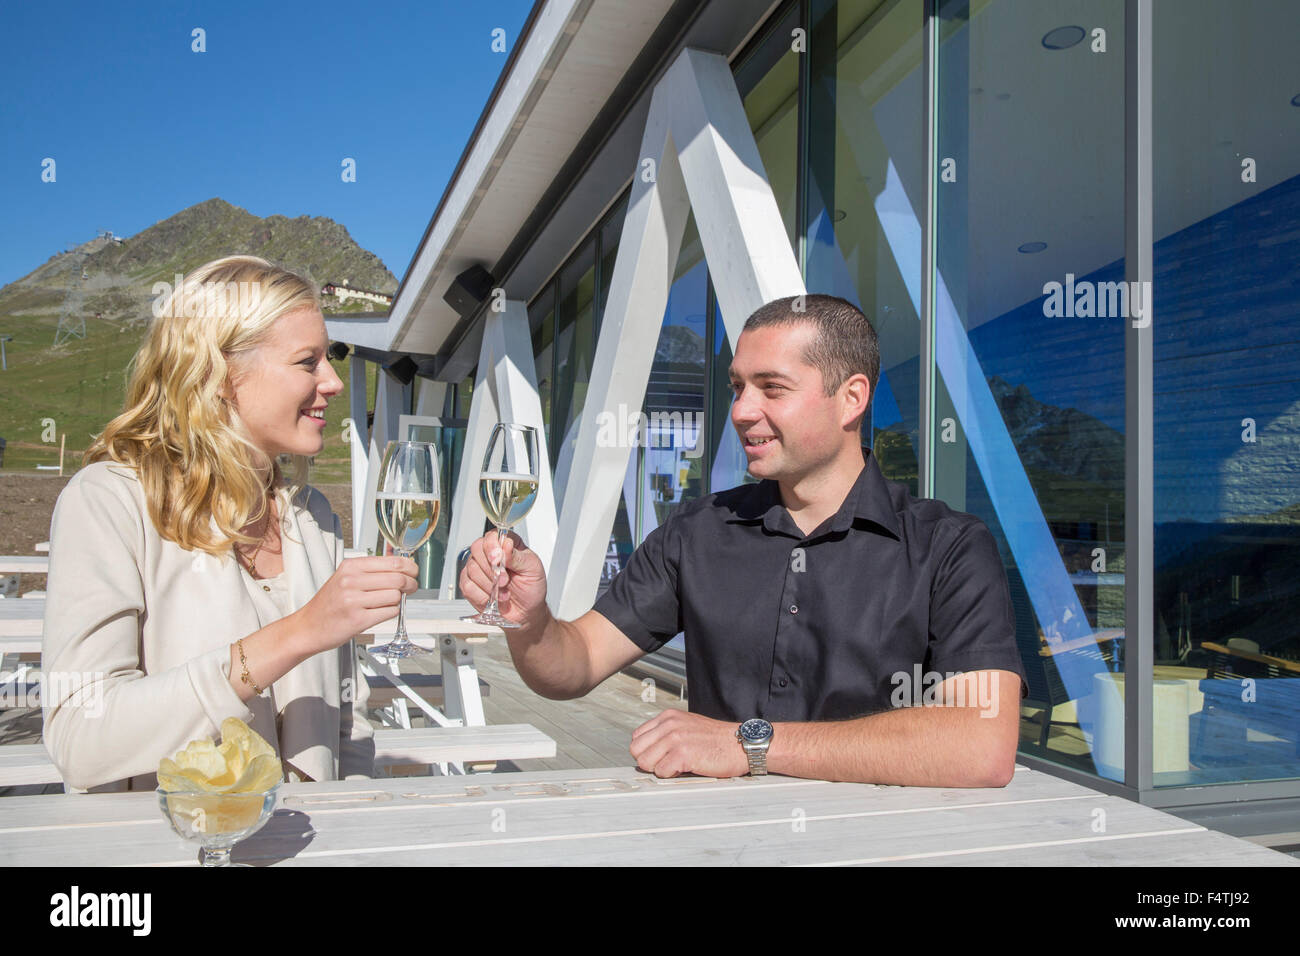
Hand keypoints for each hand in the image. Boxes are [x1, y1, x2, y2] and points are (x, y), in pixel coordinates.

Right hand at [296, 556, 418, 652]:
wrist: (308, 627)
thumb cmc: (329, 603)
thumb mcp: (345, 578)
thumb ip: (370, 571)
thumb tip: (402, 566)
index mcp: (351, 566)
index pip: (392, 562)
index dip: (410, 568)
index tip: (414, 572)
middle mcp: (351, 581)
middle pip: (397, 578)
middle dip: (410, 584)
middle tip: (411, 588)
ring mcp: (354, 600)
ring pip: (395, 596)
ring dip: (399, 600)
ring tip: (390, 602)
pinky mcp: (358, 620)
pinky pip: (389, 612)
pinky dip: (391, 612)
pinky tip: (382, 612)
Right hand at [460, 531, 547, 629]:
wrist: (526, 612)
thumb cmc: (531, 587)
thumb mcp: (532, 569)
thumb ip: (518, 556)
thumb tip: (506, 545)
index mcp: (507, 544)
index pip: (491, 536)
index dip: (492, 546)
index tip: (498, 559)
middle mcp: (490, 553)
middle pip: (477, 549)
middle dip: (492, 569)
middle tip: (505, 580)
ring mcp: (478, 568)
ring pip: (472, 569)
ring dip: (490, 585)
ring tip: (504, 592)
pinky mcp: (470, 584)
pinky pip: (468, 586)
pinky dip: (482, 595)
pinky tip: (493, 598)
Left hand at [629, 710, 749, 778]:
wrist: (741, 744)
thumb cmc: (717, 739)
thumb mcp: (687, 726)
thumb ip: (666, 733)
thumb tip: (647, 751)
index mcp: (668, 717)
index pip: (637, 737)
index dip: (646, 751)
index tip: (658, 757)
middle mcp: (669, 725)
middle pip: (636, 750)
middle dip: (649, 761)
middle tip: (666, 764)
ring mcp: (675, 738)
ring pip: (645, 762)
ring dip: (660, 769)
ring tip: (677, 766)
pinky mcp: (683, 754)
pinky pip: (661, 772)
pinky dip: (671, 775)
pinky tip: (685, 769)